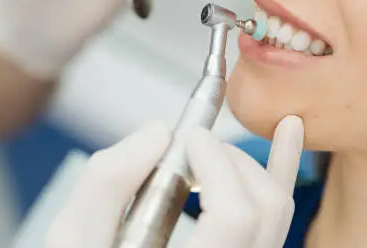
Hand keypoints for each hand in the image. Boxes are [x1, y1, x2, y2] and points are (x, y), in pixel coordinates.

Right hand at [45, 116, 304, 247]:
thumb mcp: (77, 238)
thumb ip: (108, 184)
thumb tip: (158, 132)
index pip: (234, 217)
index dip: (217, 166)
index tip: (190, 138)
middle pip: (262, 207)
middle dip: (230, 160)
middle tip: (192, 144)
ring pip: (277, 210)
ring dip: (247, 163)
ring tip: (214, 144)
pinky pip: (276, 217)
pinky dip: (280, 169)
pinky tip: (289, 130)